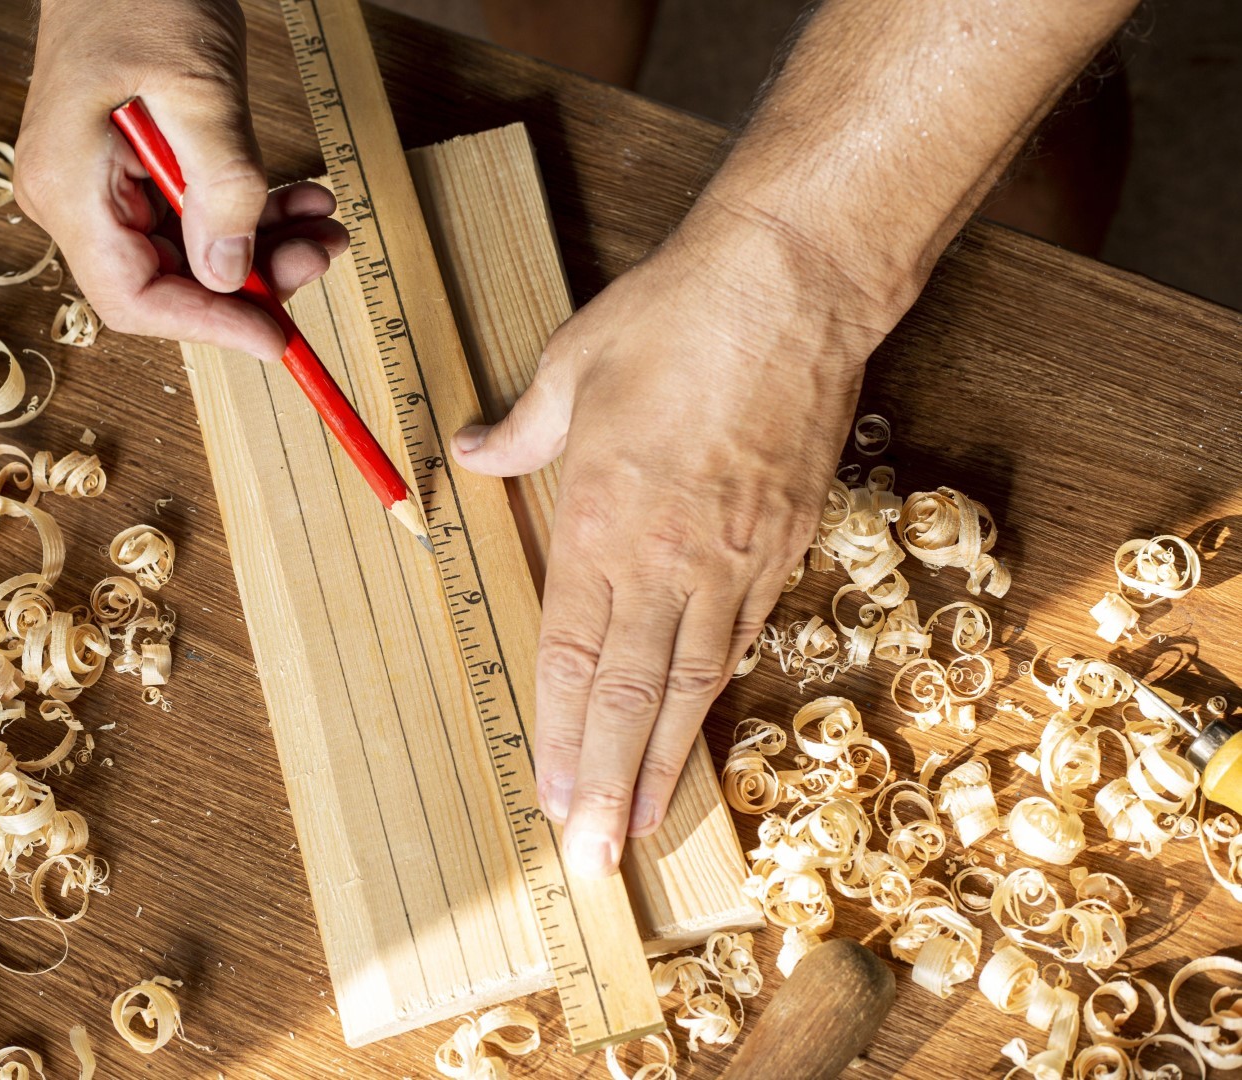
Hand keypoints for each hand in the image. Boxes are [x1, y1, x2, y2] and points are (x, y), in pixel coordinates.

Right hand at [15, 0, 348, 360]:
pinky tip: (301, 201)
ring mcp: (102, 188)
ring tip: (324, 225)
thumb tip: (228, 272)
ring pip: (190, 254)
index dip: (209, 327)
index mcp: (68, 187)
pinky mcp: (133, 172)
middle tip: (321, 254)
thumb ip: (220, 181)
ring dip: (264, 248)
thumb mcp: (196, 83)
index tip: (276, 336)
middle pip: (167, 284)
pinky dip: (251, 214)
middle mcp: (75, 199)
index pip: (133, 299)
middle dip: (252, 281)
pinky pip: (194, 216)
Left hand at [453, 198, 889, 876]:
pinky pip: (744, 636)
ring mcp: (734, 557)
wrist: (792, 284)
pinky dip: (717, 691)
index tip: (551, 799)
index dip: (560, 737)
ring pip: (695, 681)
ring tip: (646, 824)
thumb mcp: (571, 368)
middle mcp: (669, 558)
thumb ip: (519, 432)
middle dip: (611, 784)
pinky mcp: (783, 543)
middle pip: (633, 694)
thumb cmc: (673, 317)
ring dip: (667, 759)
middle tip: (597, 859)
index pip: (572, 657)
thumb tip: (470, 453)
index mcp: (602, 520)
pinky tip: (699, 725)